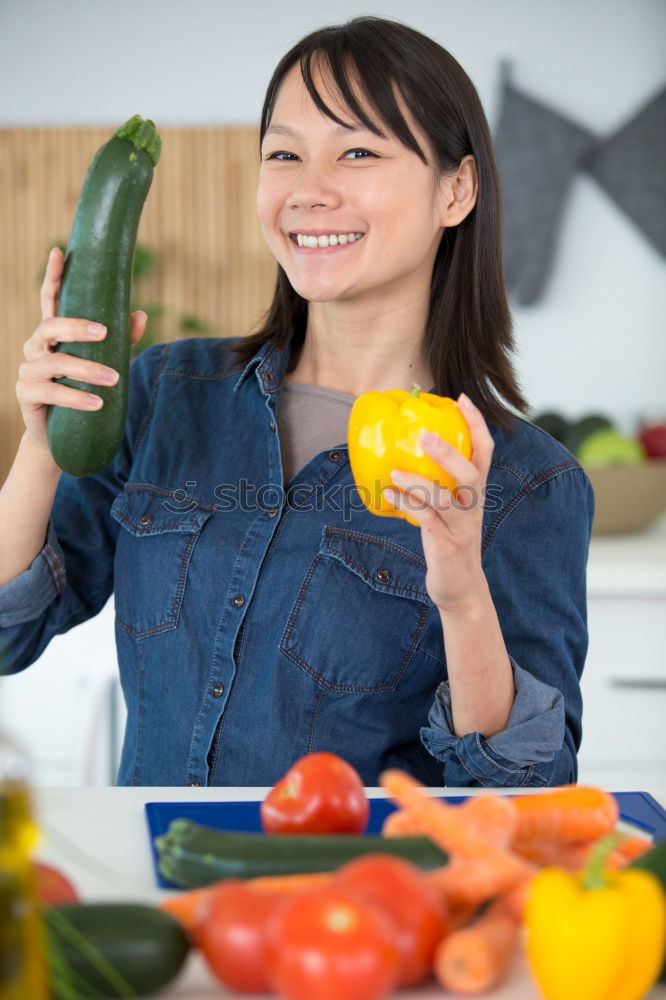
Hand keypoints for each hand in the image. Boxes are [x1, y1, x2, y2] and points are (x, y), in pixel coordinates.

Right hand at [16, 246, 147, 452]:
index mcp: (53, 334)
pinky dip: (76, 397)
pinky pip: (51, 391)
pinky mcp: (26, 393)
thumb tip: (141, 315)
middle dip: (77, 326)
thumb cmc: (83, 392)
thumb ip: (120, 340)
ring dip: (87, 369)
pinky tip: (97, 402)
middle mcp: (36, 346)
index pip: (50, 299)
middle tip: (105, 332)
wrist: (60, 436)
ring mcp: (28, 369)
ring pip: (56, 362)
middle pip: (51, 326)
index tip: (59, 251)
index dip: (53, 276)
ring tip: (113, 379)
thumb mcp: (104, 364)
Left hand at [383, 393, 494, 613]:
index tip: (461, 399)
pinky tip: (389, 495)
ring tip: (395, 471)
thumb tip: (411, 449)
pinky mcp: (446, 545)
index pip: (484, 451)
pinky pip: (425, 520)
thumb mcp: (452, 506)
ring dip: (418, 482)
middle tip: (424, 434)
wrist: (461, 587)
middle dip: (447, 452)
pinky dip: (406, 505)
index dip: (476, 424)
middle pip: (469, 472)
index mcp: (476, 491)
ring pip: (445, 498)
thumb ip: (441, 480)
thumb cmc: (451, 538)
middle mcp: (473, 505)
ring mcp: (461, 526)